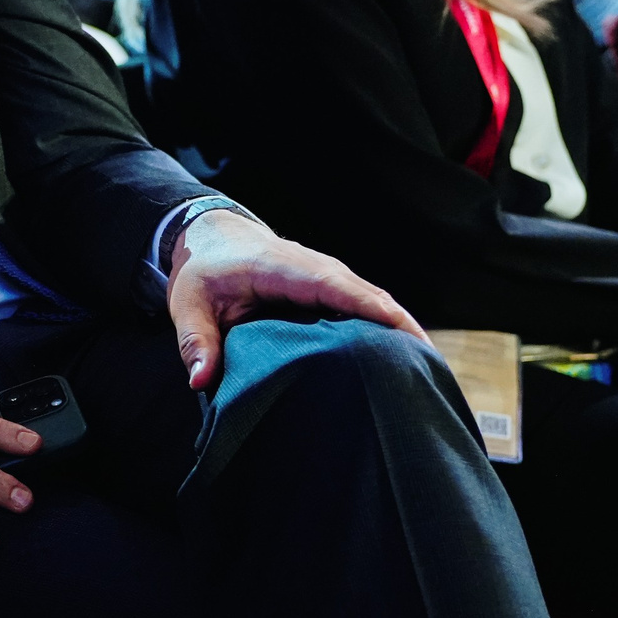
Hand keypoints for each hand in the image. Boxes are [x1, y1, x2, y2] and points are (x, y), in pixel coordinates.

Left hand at [167, 210, 426, 391]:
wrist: (213, 238)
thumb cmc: (204, 270)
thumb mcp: (188, 302)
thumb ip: (195, 340)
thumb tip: (201, 380)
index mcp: (283, 268)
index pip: (333, 286)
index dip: (368, 308)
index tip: (401, 333)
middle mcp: (316, 270)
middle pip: (368, 296)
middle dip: (401, 329)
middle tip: (429, 373)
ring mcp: (329, 279)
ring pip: (374, 303)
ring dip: (402, 332)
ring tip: (428, 375)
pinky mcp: (334, 293)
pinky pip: (367, 309)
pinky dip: (389, 330)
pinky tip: (406, 364)